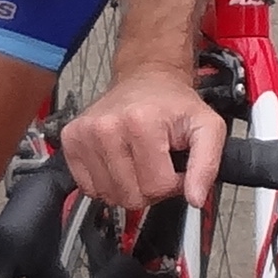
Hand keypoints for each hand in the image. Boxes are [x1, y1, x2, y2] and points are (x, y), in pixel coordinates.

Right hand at [63, 68, 220, 213]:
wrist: (146, 79)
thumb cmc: (173, 104)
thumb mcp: (207, 128)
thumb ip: (207, 165)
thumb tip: (195, 198)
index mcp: (140, 122)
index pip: (157, 187)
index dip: (173, 183)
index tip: (175, 164)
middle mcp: (106, 127)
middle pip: (131, 197)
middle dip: (150, 188)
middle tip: (156, 162)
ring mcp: (84, 135)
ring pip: (110, 196)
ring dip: (128, 186)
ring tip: (138, 160)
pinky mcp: (70, 140)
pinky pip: (89, 189)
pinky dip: (107, 183)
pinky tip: (118, 161)